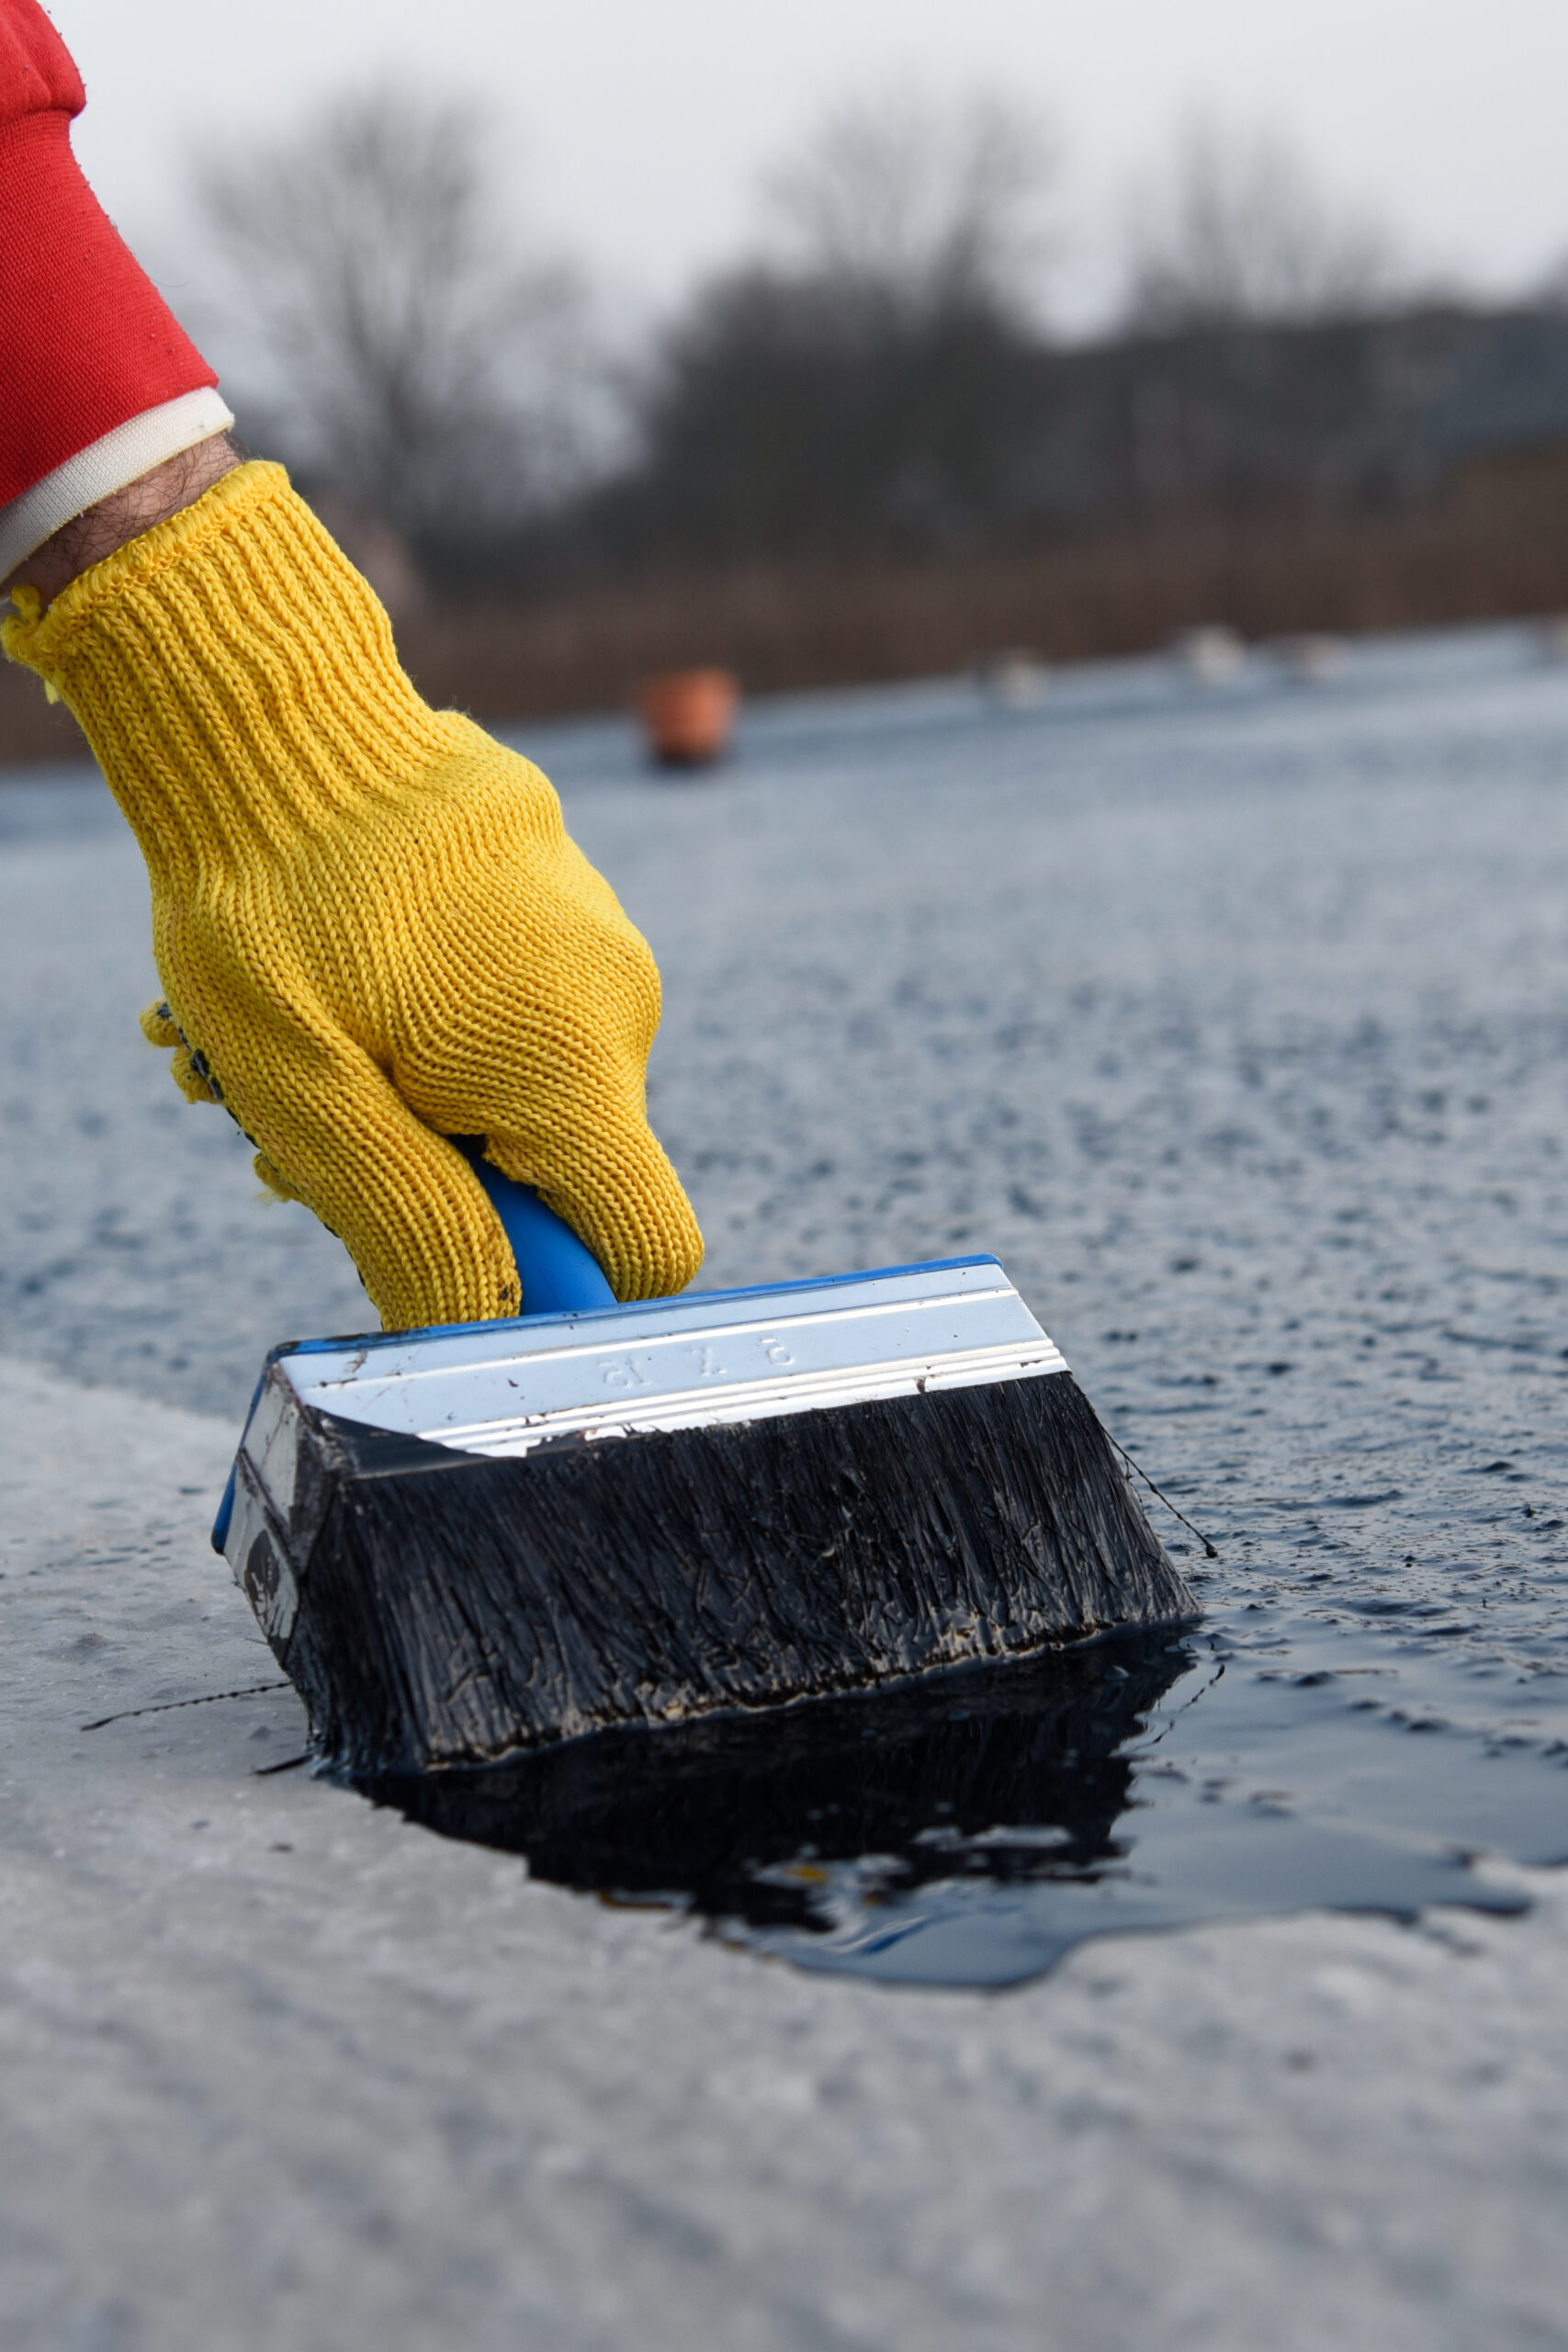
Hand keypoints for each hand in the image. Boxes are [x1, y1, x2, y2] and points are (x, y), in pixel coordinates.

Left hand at [2, 460, 702, 1327]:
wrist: (267, 704)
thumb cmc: (267, 904)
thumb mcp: (307, 1094)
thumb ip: (409, 1224)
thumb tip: (476, 1331)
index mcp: (572, 1067)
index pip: (645, 1249)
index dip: (556, 1281)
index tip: (446, 1237)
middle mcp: (619, 1004)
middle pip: (562, 1166)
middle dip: (442, 1171)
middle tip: (306, 1123)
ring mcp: (601, 935)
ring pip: (530, 1080)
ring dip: (421, 1089)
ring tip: (305, 1030)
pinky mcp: (569, 888)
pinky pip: (522, 998)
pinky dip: (437, 1016)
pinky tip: (345, 968)